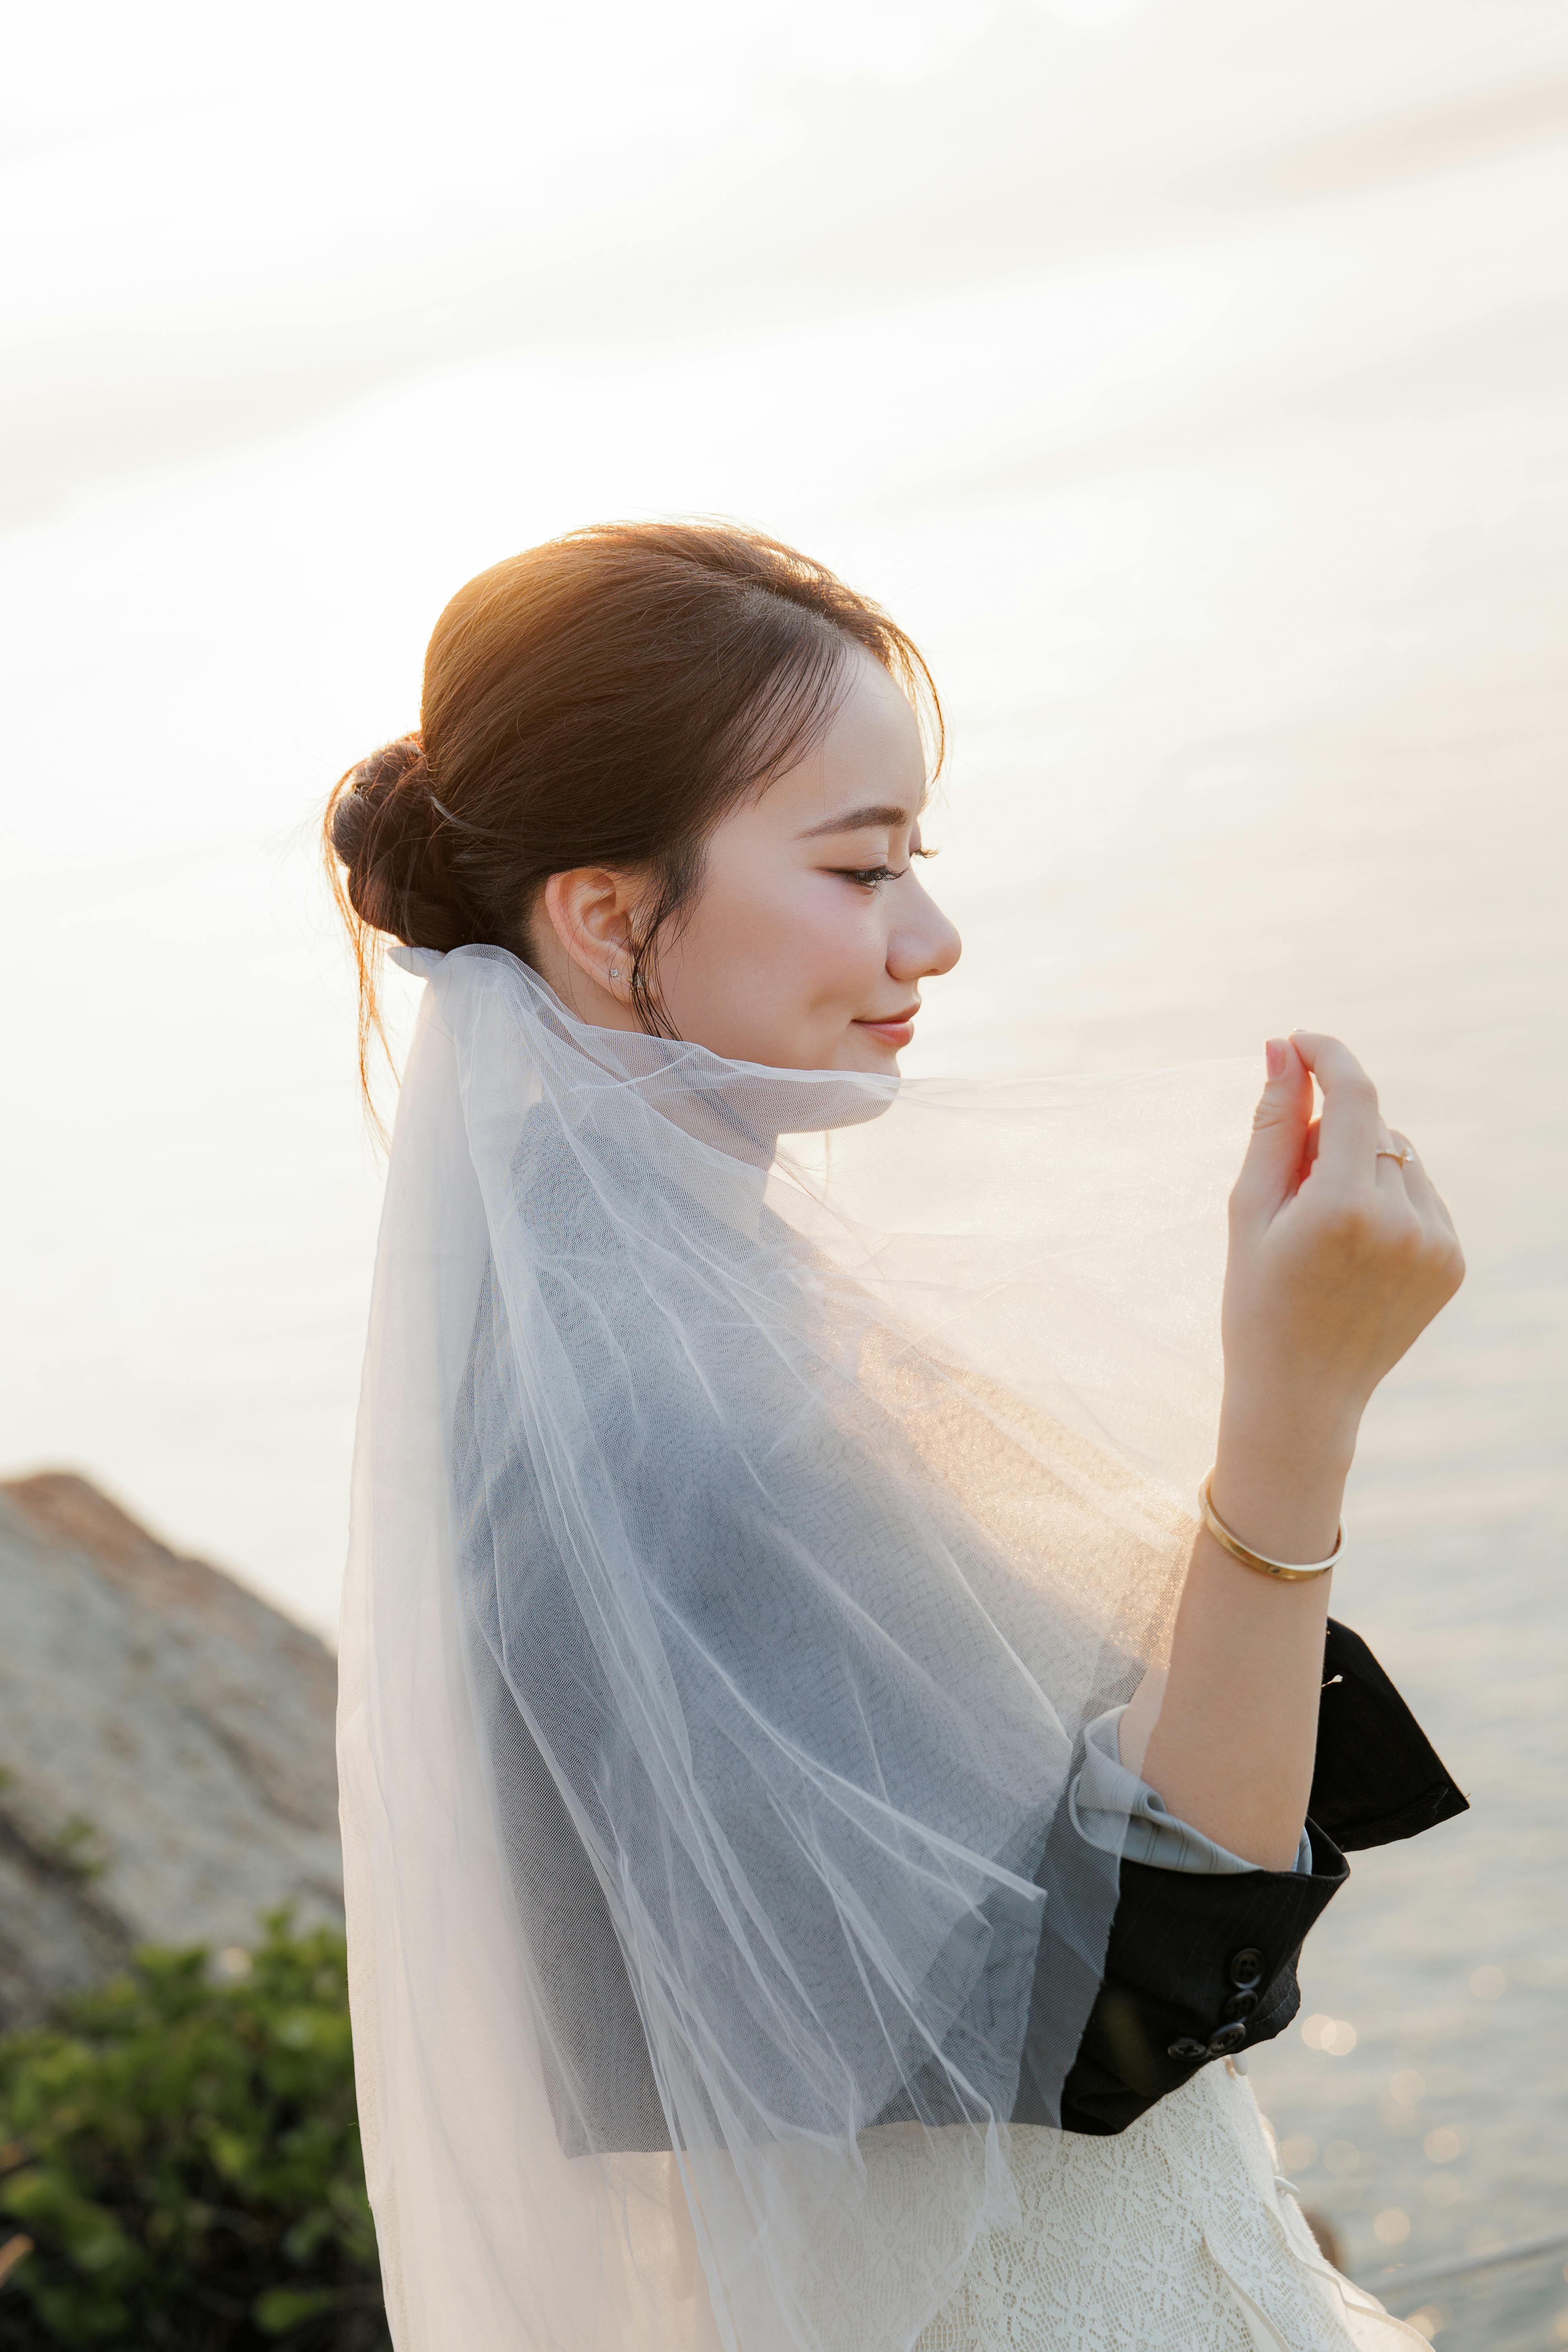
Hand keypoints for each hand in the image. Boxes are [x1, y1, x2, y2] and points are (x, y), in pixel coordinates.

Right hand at [1213, 1033, 1463, 1554]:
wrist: (1301, 1396)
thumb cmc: (1257, 1301)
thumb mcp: (1249, 1209)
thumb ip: (1272, 1124)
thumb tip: (1282, 1048)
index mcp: (1343, 1207)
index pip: (1353, 1095)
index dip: (1328, 1055)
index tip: (1300, 1041)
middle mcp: (1403, 1222)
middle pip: (1374, 1126)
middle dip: (1331, 1126)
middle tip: (1288, 1175)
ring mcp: (1436, 1244)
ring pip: (1401, 1157)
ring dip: (1362, 1163)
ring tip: (1322, 1225)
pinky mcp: (1452, 1262)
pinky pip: (1422, 1195)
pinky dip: (1388, 1199)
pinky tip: (1355, 1247)